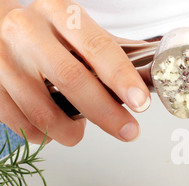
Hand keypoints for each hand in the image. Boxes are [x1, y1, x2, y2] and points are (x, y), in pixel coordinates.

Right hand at [0, 0, 150, 145]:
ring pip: (43, 110)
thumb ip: (104, 55)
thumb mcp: (74, 31)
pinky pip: (21, 123)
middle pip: (72, 79)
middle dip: (106, 113)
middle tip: (129, 132)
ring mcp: (3, 58)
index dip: (121, 77)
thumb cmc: (47, 34)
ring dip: (70, 132)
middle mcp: (28, 31)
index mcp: (59, 13)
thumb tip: (142, 89)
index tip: (141, 103)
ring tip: (78, 135)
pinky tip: (51, 130)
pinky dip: (43, 135)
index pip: (97, 46)